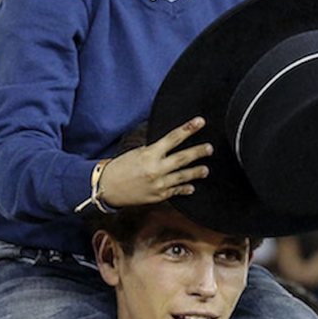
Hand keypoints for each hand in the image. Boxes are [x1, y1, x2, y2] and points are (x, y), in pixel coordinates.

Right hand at [95, 117, 212, 207]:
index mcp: (150, 154)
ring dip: (196, 172)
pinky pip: (176, 192)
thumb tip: (169, 145)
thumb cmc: (120, 167)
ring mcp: (159, 184)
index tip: (200, 122)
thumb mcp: (136, 153)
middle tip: (210, 148)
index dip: (188, 129)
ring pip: (183, 177)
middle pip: (183, 158)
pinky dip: (185, 188)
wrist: (108, 188)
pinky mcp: (158, 196)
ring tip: (205, 169)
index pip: (173, 138)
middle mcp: (156, 169)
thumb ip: (154, 150)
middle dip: (198, 152)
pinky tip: (192, 187)